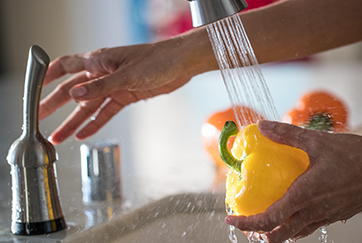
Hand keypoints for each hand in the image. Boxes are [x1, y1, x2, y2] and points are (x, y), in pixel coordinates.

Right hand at [40, 37, 207, 143]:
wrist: (180, 64)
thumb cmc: (157, 60)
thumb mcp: (127, 74)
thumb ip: (101, 87)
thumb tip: (75, 94)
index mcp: (99, 60)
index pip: (66, 66)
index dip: (48, 76)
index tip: (34, 88)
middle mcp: (103, 73)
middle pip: (73, 90)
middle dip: (55, 105)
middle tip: (40, 119)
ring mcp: (114, 86)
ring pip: (88, 105)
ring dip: (74, 121)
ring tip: (58, 137)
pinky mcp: (126, 96)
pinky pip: (106, 112)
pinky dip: (95, 122)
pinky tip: (84, 133)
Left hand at [225, 120, 361, 242]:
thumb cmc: (357, 158)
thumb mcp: (317, 141)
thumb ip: (287, 135)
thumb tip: (263, 127)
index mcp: (304, 197)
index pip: (268, 220)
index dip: (247, 223)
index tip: (232, 219)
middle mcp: (313, 212)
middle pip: (279, 236)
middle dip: (260, 233)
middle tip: (249, 222)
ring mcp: (326, 216)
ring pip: (296, 233)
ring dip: (278, 230)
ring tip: (269, 218)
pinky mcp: (337, 215)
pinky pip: (311, 226)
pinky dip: (297, 224)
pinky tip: (297, 208)